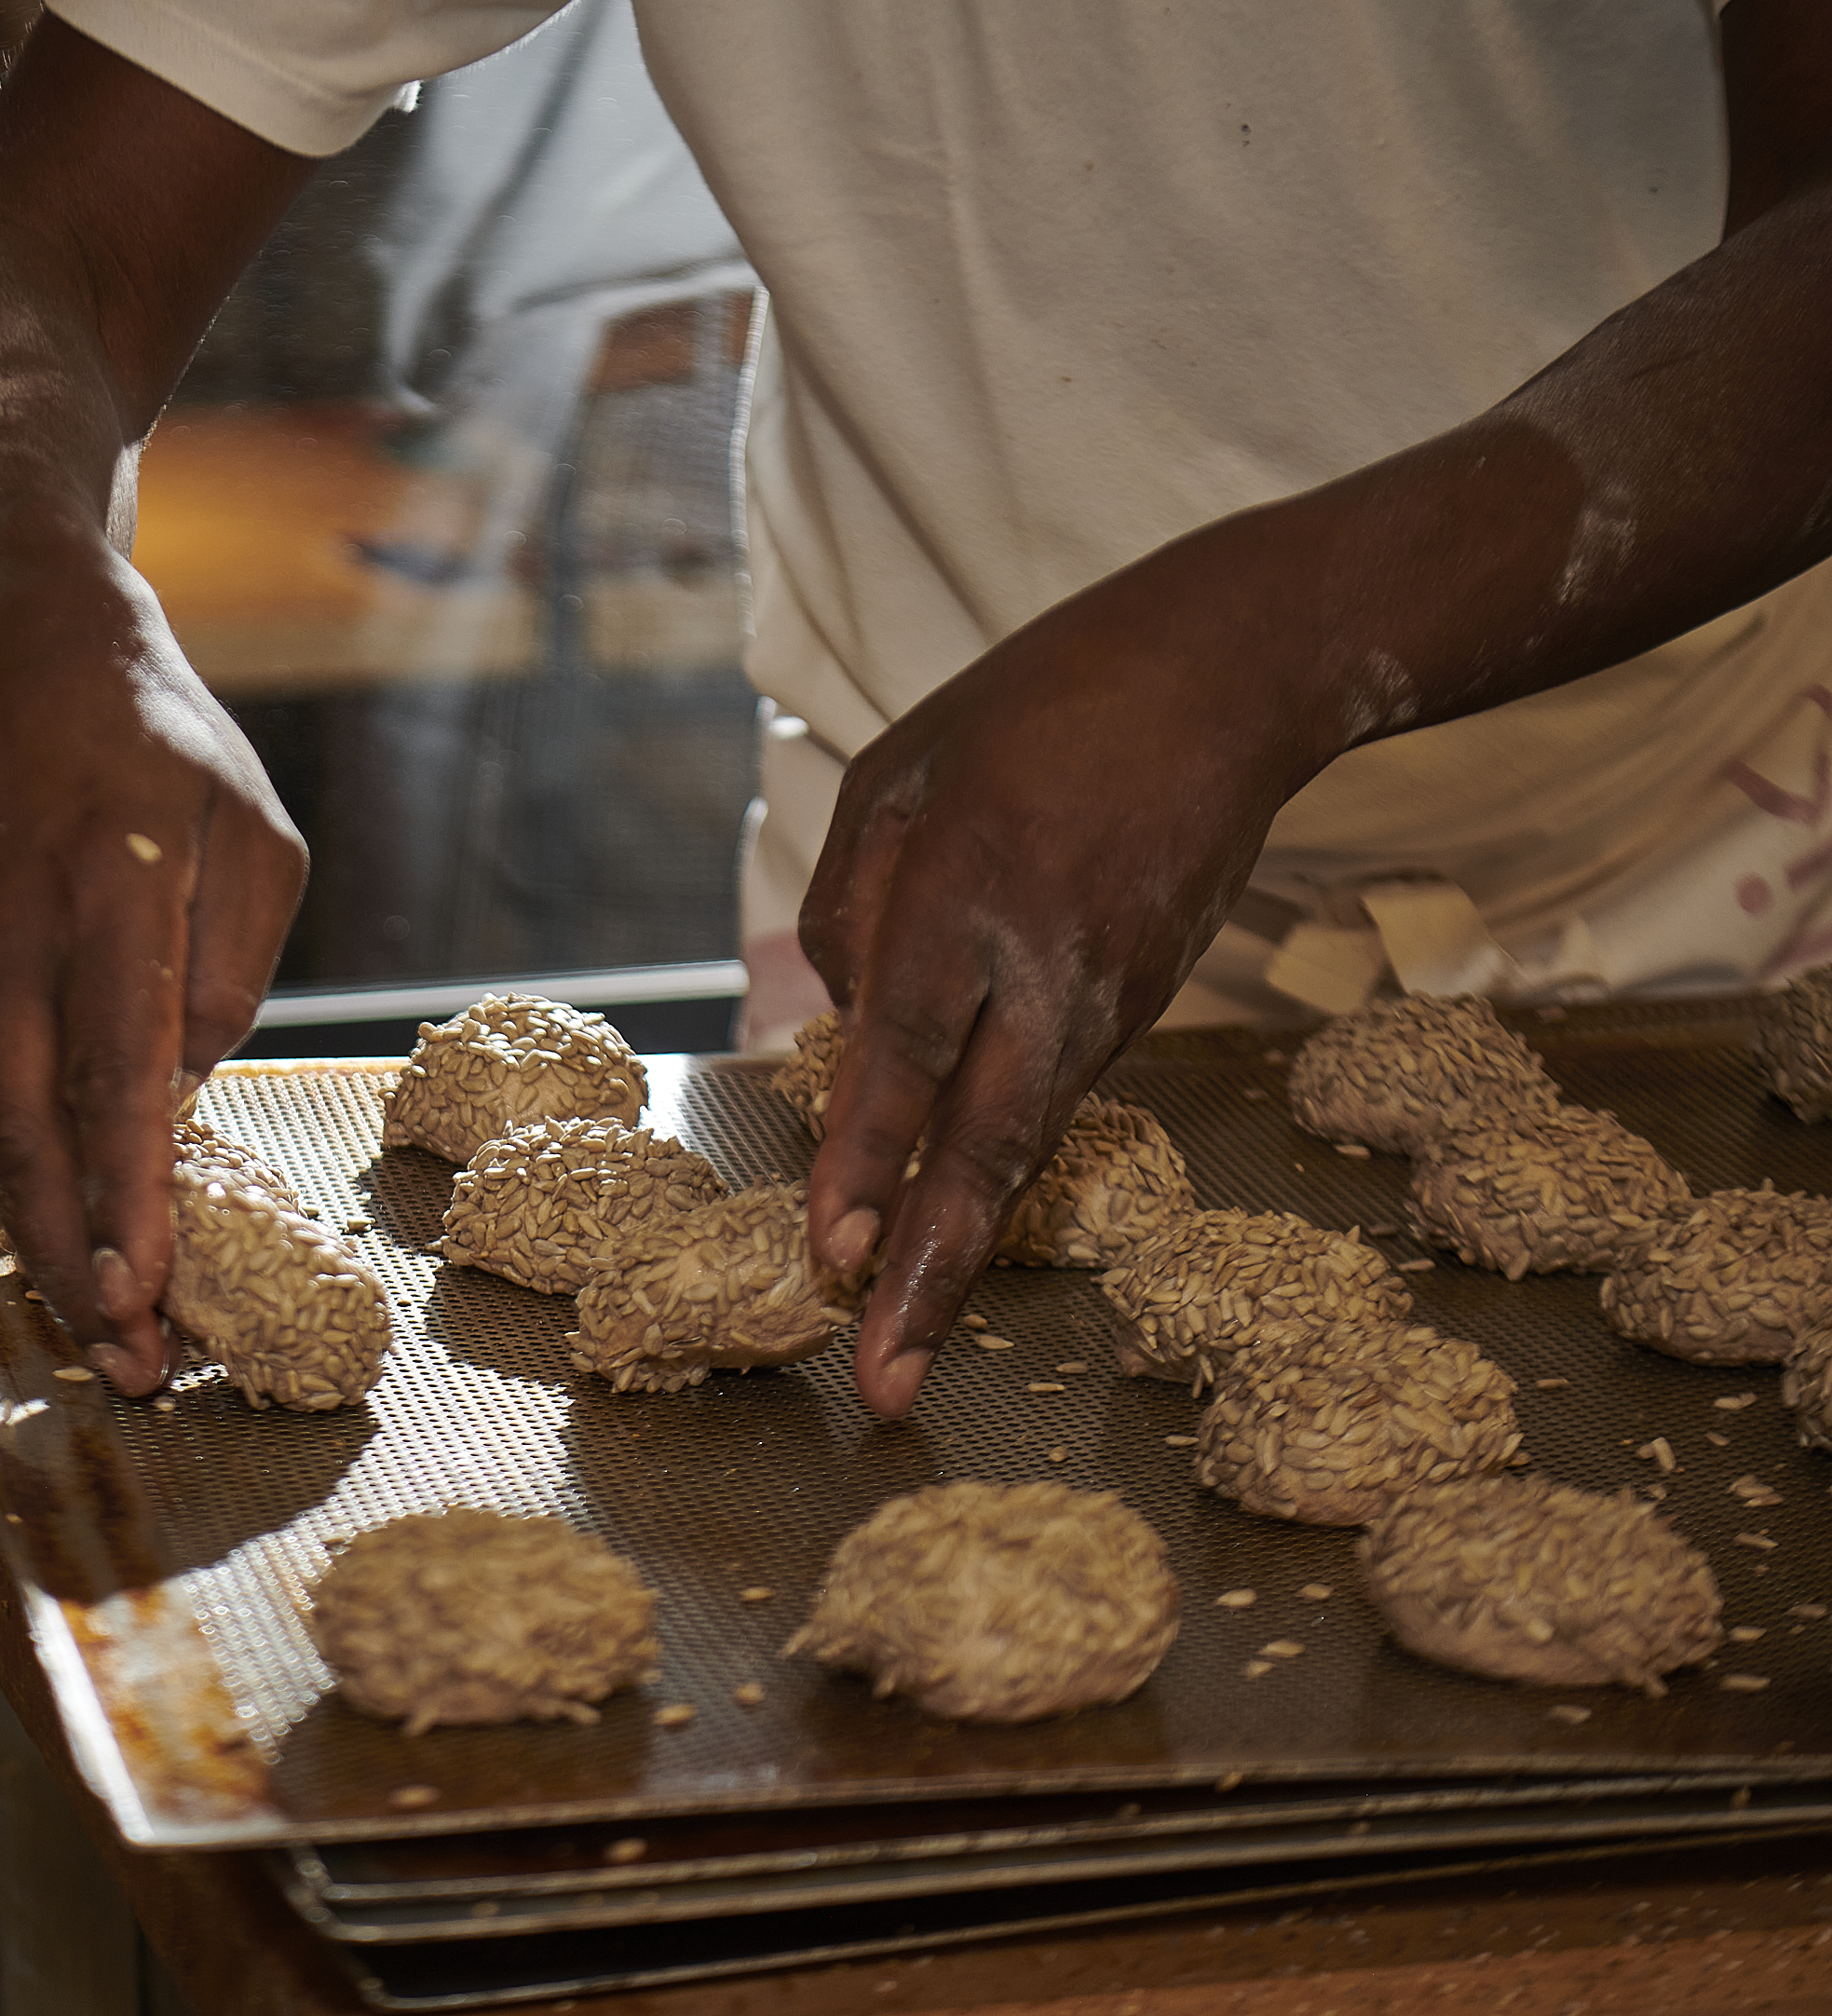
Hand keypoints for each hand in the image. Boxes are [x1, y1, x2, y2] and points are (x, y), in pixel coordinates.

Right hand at [0, 583, 305, 1393]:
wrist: (25, 673)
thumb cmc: (166, 760)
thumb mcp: (254, 837)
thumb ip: (231, 966)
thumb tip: (185, 1089)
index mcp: (113, 891)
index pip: (114, 1070)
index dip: (124, 1192)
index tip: (143, 1290)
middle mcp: (20, 935)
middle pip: (26, 1131)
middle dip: (70, 1261)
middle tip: (121, 1364)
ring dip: (40, 1242)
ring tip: (101, 1334)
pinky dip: (21, 1184)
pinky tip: (70, 1245)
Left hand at [800, 542, 1335, 1418]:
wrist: (1234, 679)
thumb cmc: (1041, 707)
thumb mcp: (897, 774)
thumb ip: (847, 906)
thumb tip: (838, 1028)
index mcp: (968, 895)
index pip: (904, 1053)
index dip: (865, 1159)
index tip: (827, 1253)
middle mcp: (1046, 968)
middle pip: (985, 1145)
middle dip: (930, 1273)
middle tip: (884, 1384)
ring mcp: (1110, 997)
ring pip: (1023, 1142)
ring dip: (961, 1246)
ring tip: (903, 1342)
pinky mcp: (1143, 1006)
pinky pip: (1049, 1095)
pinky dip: (998, 1166)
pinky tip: (949, 1220)